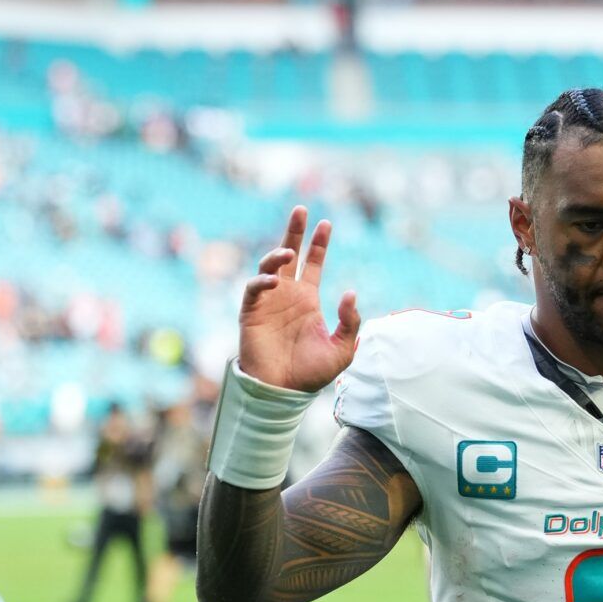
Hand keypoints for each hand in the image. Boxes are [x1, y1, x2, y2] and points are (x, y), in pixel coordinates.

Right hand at [239, 205, 362, 393]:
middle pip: (289, 254)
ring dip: (278, 255)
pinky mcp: (252, 312)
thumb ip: (350, 322)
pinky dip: (262, 281)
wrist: (283, 391)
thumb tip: (350, 292)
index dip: (318, 244)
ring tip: (289, 253)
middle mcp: (287, 295)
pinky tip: (274, 281)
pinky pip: (254, 288)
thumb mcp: (342, 349)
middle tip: (302, 210)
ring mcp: (268, 301)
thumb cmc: (311, 372)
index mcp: (307, 299)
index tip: (326, 224)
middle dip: (295, 231)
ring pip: (269, 266)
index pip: (313, 263)